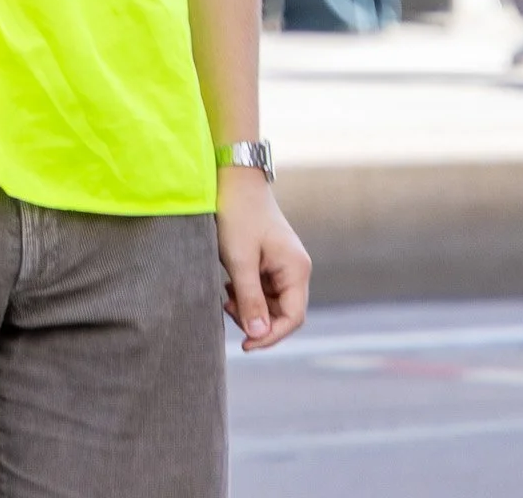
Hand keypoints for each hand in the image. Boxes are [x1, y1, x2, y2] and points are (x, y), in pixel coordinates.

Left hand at [215, 167, 310, 351]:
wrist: (233, 178)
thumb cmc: (238, 214)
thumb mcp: (240, 260)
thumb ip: (250, 298)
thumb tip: (257, 334)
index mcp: (296, 269)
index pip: (293, 317)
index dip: (270, 335)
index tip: (245, 344)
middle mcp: (295, 268)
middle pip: (283, 312)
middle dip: (257, 319)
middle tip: (228, 310)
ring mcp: (283, 263)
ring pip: (271, 302)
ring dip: (250, 307)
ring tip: (226, 297)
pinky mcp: (270, 259)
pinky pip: (263, 288)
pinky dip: (246, 293)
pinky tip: (229, 286)